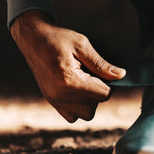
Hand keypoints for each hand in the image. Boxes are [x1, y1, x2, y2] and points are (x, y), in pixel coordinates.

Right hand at [10, 10, 125, 121]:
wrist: (33, 38)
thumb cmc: (58, 39)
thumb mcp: (83, 46)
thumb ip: (102, 64)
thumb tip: (120, 75)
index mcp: (69, 81)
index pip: (103, 95)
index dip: (108, 83)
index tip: (102, 72)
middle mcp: (60, 95)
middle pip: (94, 108)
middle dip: (98, 94)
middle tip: (93, 77)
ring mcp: (54, 100)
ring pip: (83, 115)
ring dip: (89, 102)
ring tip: (84, 82)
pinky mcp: (51, 100)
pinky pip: (71, 115)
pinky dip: (78, 106)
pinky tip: (76, 88)